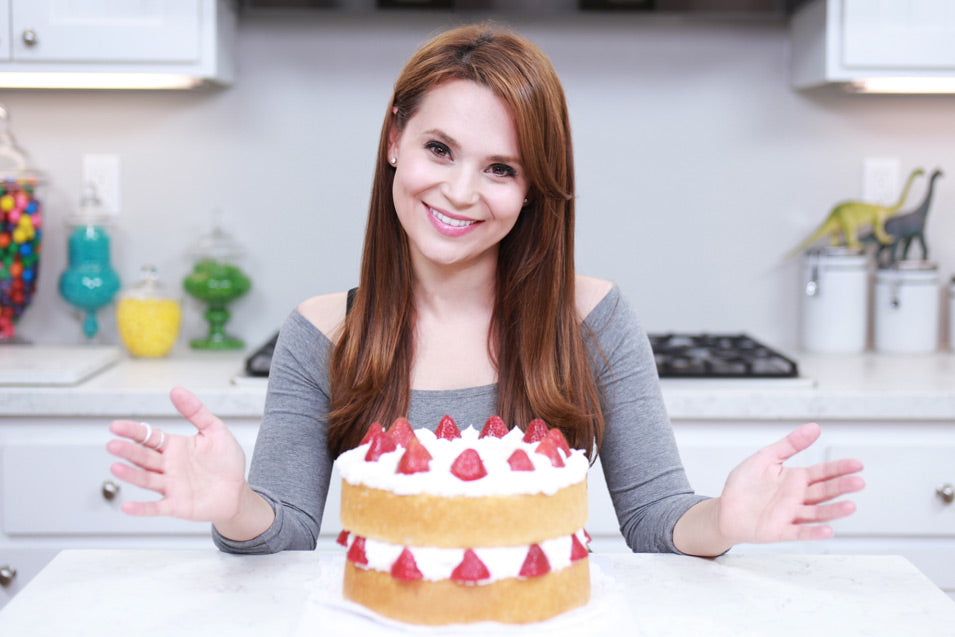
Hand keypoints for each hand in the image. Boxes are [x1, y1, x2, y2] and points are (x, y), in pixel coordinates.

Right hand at [106, 386, 248, 523]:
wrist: (236, 492)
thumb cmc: (225, 462)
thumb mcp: (215, 431)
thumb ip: (196, 411)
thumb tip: (177, 390)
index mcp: (175, 447)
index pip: (149, 437)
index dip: (133, 431)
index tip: (116, 426)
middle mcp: (168, 466)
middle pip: (144, 457)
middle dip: (128, 451)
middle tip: (112, 444)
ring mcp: (170, 486)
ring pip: (146, 479)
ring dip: (131, 475)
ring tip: (116, 468)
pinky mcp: (176, 505)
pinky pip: (156, 507)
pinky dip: (142, 508)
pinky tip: (127, 507)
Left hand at [717, 422, 864, 543]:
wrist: (724, 509)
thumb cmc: (745, 485)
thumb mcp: (766, 458)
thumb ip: (789, 444)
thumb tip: (814, 427)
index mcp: (795, 479)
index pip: (822, 472)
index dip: (839, 468)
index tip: (857, 464)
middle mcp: (797, 497)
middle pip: (824, 491)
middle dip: (842, 487)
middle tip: (859, 482)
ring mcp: (790, 515)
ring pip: (817, 513)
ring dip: (834, 511)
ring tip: (850, 506)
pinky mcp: (779, 530)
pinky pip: (799, 532)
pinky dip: (813, 532)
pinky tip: (828, 530)